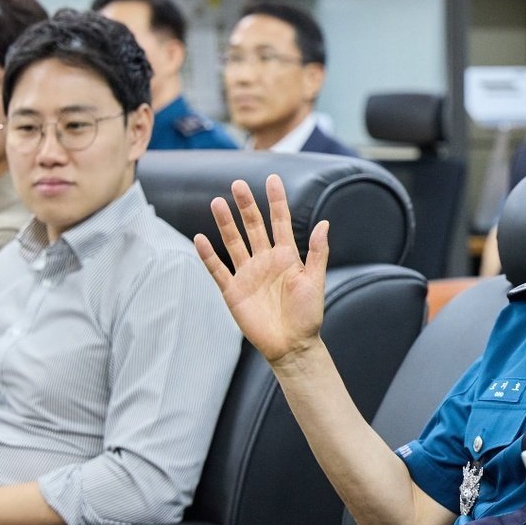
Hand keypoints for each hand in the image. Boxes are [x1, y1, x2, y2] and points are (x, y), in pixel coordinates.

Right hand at [195, 174, 329, 365]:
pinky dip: (209, 255)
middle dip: (246, 206)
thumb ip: (318, 252)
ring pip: (234, 242)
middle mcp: (265, 260)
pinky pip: (218, 270)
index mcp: (287, 256)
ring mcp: (248, 274)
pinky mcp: (233, 291)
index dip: (277, 201)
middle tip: (238, 184)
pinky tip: (200, 238)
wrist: (292, 345)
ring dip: (226, 224)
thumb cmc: (308, 315)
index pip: (280, 222)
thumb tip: (325, 223)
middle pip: (253, 227)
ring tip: (217, 202)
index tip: (272, 179)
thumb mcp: (315, 281)